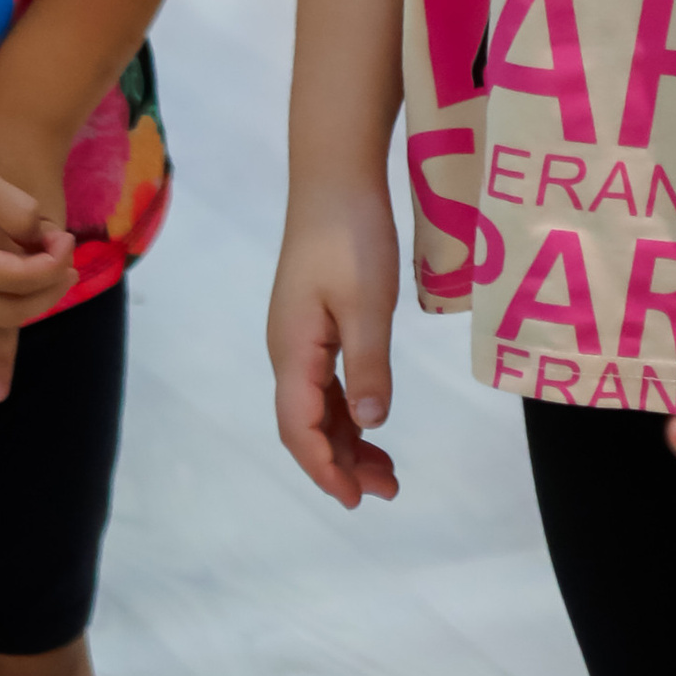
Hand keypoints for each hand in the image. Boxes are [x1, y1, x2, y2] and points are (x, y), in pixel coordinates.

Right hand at [269, 183, 401, 505]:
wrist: (335, 175)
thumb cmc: (351, 235)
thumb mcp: (368, 303)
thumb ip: (368, 367)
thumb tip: (370, 426)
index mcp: (292, 351)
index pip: (300, 429)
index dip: (326, 469)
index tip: (356, 500)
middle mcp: (288, 351)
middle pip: (306, 425)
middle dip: (341, 464)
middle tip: (387, 489)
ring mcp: (299, 336)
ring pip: (316, 406)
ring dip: (346, 440)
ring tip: (385, 470)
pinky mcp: (314, 321)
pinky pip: (325, 382)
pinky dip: (347, 410)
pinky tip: (370, 419)